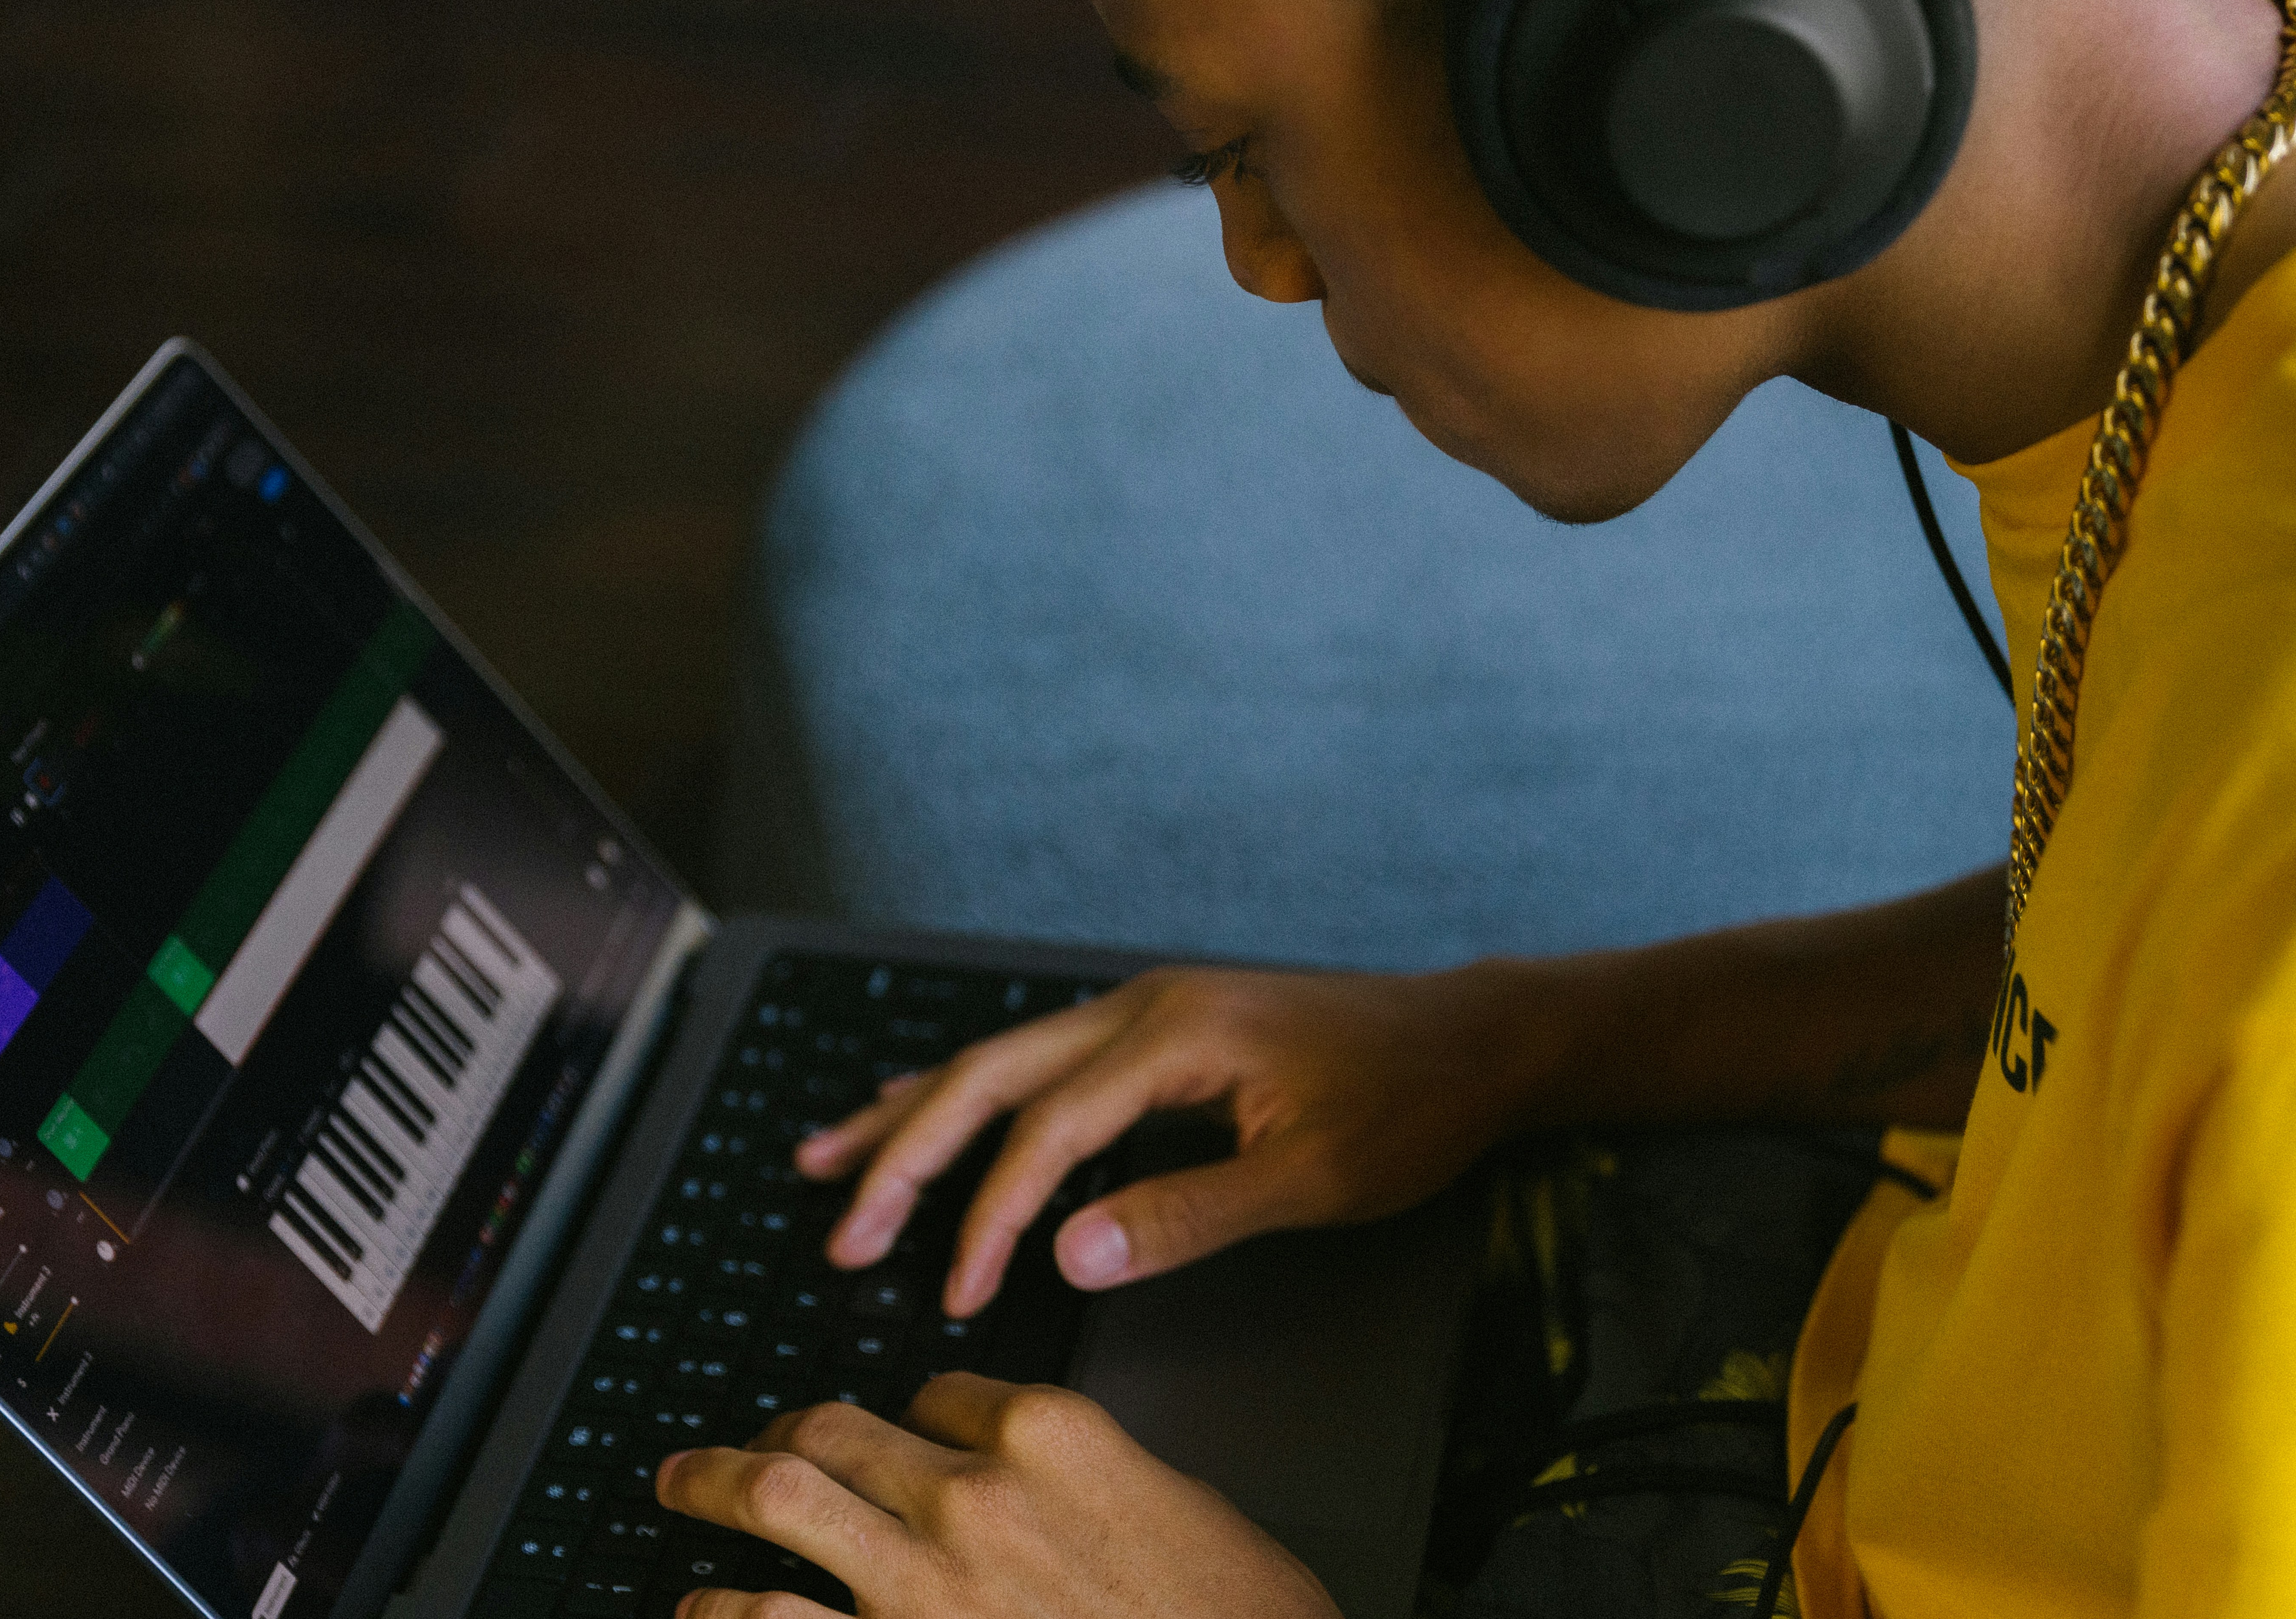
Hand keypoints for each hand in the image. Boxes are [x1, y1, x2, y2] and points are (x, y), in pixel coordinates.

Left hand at [656, 1374, 1336, 1618]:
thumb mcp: (1181, 1514)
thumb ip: (1096, 1478)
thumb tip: (1048, 1481)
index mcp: (1052, 1435)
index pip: (942, 1393)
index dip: (912, 1414)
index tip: (896, 1435)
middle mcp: (972, 1492)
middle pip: (840, 1428)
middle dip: (782, 1429)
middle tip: (743, 1443)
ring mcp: (920, 1581)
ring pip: (779, 1498)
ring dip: (715, 1484)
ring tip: (683, 1485)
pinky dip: (718, 1612)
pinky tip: (700, 1610)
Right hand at [798, 962, 1544, 1314]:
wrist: (1469, 1039)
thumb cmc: (1405, 1104)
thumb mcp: (1313, 1177)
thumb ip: (1189, 1215)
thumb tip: (1069, 1252)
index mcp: (1176, 1036)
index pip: (1047, 1131)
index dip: (991, 1213)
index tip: (958, 1287)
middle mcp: (1144, 1007)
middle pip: (990, 1074)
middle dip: (905, 1153)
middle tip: (840, 1228)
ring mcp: (1145, 1010)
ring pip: (1000, 1057)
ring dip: (913, 1110)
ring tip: (826, 1156)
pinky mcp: (1154, 1028)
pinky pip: (1036, 1058)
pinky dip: (967, 1090)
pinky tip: (924, 1108)